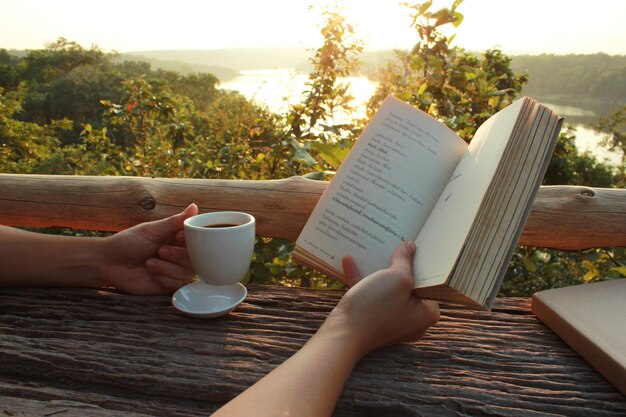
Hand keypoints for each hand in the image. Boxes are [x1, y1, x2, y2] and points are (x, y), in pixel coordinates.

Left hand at [101, 204, 198, 294]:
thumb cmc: (128, 242)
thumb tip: (194, 207)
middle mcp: (179, 254)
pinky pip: (178, 284)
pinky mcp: (168, 285)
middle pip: (196, 258)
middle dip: (178, 255)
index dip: (193, 240)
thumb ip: (175, 222)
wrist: (109, 263)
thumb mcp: (152, 230)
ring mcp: (175, 270)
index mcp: (178, 238)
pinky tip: (151, 273)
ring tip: (149, 262)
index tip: (177, 236)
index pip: (199, 239)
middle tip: (161, 251)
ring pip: (187, 272)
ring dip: (168, 267)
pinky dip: (164, 278)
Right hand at [324, 240, 439, 356]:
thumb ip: (404, 260)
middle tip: (397, 244)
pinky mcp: (373, 321)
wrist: (342, 335)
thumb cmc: (375, 308)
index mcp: (426, 313)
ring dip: (377, 271)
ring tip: (374, 250)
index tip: (418, 246)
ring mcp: (391, 321)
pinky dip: (362, 281)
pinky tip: (350, 262)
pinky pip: (371, 296)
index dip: (423, 263)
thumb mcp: (395, 277)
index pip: (430, 283)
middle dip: (399, 265)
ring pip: (388, 290)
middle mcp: (412, 320)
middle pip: (409, 285)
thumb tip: (409, 246)